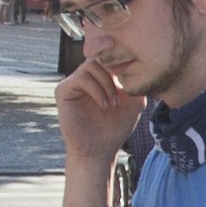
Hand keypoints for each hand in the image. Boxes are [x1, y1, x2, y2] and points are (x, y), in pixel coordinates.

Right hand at [50, 56, 136, 172]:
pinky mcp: (63, 90)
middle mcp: (85, 77)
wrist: (99, 150)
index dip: (121, 64)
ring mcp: (73, 83)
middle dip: (115, 74)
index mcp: (99, 77)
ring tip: (113, 104)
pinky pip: (81, 78)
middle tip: (122, 96)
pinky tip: (105, 105)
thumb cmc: (115, 128)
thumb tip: (142, 64)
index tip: (131, 80)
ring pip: (91, 65)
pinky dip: (97, 90)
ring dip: (107, 84)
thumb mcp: (134, 103)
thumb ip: (137, 82)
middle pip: (100, 57)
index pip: (109, 56)